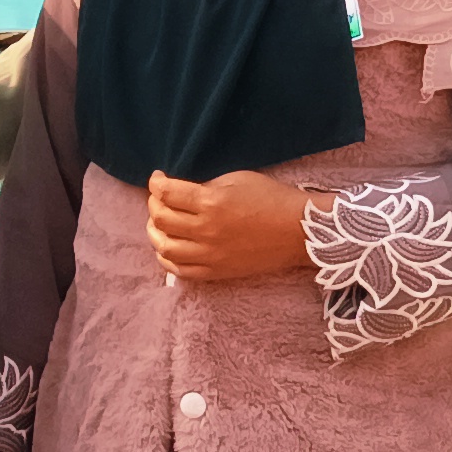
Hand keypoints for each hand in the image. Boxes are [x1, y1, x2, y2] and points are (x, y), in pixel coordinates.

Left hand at [146, 170, 320, 282]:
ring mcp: (210, 255)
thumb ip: (205, 187)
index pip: (166, 194)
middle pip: (161, 220)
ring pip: (165, 248)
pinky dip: (167, 259)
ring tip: (159, 224)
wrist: (298, 231)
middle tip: (159, 199)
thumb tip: (182, 195)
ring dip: (155, 233)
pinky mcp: (217, 272)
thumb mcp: (236, 180)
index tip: (158, 179)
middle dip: (153, 205)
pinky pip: (181, 271)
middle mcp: (206, 231)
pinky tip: (168, 248)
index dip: (156, 183)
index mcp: (211, 203)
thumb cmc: (271, 199)